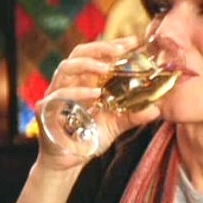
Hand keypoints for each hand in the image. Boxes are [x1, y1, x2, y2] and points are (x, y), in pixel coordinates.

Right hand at [35, 36, 160, 169]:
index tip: (133, 41)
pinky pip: (59, 95)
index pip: (97, 55)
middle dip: (100, 48)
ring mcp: (56, 94)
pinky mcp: (46, 108)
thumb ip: (134, 115)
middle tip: (120, 50)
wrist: (69, 160)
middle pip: (79, 53)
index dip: (113, 45)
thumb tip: (157, 110)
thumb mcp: (117, 124)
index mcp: (86, 81)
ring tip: (107, 68)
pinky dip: (77, 92)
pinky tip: (94, 94)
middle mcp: (70, 82)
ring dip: (88, 65)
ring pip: (66, 67)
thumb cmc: (90, 136)